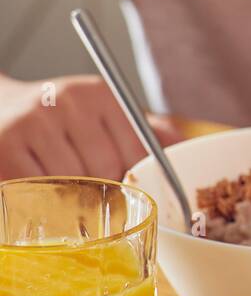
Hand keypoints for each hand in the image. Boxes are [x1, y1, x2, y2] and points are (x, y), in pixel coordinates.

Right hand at [0, 74, 182, 181]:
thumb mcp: (103, 112)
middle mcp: (70, 101)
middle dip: (103, 192)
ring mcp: (35, 121)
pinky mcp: (5, 143)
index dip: (135, 180)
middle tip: (94, 199)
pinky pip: (37, 188)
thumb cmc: (59, 118)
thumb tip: (186, 148)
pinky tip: (41, 192)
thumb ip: (143, 131)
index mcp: (103, 95)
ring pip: (73, 182)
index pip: (137, 152)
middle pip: (106, 170)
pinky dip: (42, 199)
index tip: (129, 194)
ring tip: (66, 193)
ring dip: (71, 199)